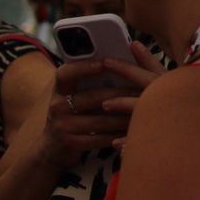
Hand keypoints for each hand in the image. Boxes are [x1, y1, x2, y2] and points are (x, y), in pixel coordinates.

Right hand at [40, 43, 160, 165]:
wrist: (54, 144)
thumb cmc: (75, 110)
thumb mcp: (76, 92)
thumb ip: (93, 78)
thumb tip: (124, 54)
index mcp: (60, 87)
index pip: (67, 73)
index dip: (85, 67)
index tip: (105, 62)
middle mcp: (57, 105)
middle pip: (92, 97)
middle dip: (122, 93)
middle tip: (145, 90)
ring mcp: (62, 125)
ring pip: (100, 120)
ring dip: (124, 116)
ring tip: (145, 111)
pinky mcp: (70, 143)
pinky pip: (100, 138)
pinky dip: (118, 134)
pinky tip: (133, 130)